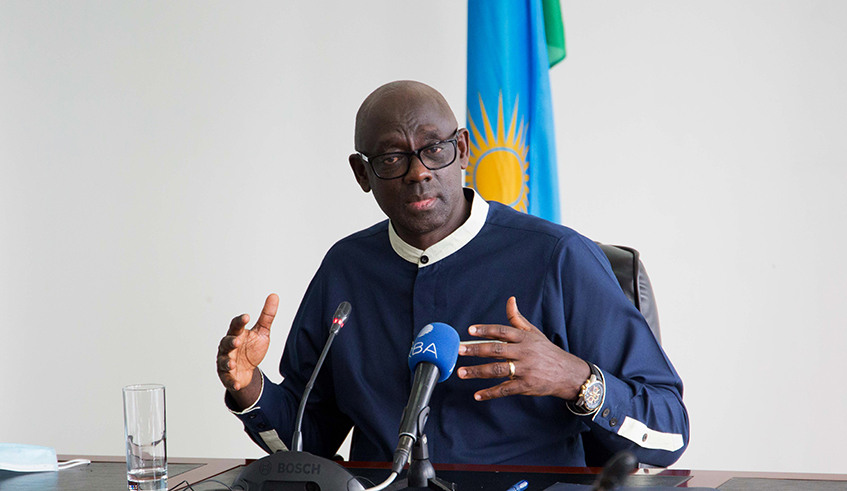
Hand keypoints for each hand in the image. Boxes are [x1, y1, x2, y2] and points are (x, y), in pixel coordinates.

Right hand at [217, 294, 278, 404]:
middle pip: (226, 342)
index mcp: (237, 334)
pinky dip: (232, 381)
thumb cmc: (251, 349)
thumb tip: (274, 296)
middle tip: (237, 341)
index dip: (240, 321)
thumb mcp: (262, 332)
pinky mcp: (227, 375)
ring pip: (223, 360)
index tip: (246, 317)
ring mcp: (226, 361)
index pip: (236, 325)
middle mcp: (228, 347)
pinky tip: (237, 383)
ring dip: (227, 362)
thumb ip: (267, 315)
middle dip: (231, 342)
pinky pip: (228, 379)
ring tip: (232, 364)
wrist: (248, 371)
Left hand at [457, 296, 590, 401]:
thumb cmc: (547, 351)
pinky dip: (490, 393)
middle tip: (459, 350)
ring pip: (497, 370)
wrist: (568, 373)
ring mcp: (525, 370)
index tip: (470, 330)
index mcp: (524, 338)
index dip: (486, 330)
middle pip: (496, 350)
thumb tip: (510, 300)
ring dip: (478, 371)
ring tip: (462, 372)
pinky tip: (477, 395)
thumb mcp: (534, 333)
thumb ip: (517, 319)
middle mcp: (524, 353)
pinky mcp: (526, 386)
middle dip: (476, 350)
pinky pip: (505, 389)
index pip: (502, 331)